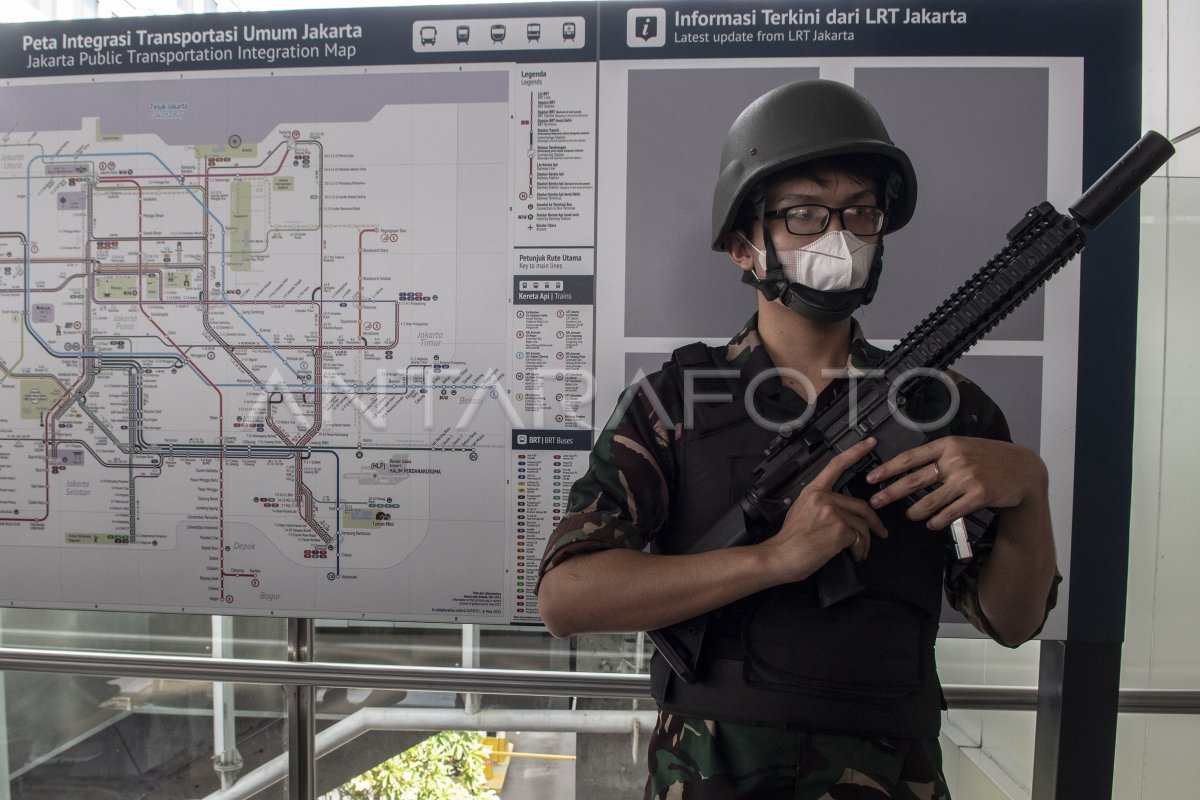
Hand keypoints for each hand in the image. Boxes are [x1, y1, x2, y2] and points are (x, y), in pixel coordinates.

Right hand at [760, 437, 887, 582]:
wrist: (780, 556)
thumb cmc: (790, 540)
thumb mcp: (800, 512)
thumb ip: (821, 504)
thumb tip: (840, 511)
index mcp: (813, 491)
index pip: (837, 465)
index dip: (856, 452)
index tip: (869, 443)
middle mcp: (823, 498)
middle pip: (861, 505)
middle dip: (874, 522)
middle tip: (880, 531)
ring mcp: (832, 512)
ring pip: (862, 525)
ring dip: (865, 541)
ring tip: (861, 551)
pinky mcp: (839, 529)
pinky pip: (859, 538)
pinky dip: (860, 549)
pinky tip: (854, 555)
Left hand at [865, 436, 1048, 529]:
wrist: (1024, 469)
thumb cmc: (991, 457)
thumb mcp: (965, 446)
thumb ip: (941, 454)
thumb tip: (911, 466)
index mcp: (948, 445)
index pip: (910, 457)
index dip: (888, 469)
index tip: (872, 478)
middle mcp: (955, 460)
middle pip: (913, 480)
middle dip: (891, 493)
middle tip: (876, 502)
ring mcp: (966, 479)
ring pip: (929, 501)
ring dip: (915, 511)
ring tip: (909, 515)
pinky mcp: (977, 496)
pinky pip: (949, 513)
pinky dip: (937, 521)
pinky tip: (932, 523)